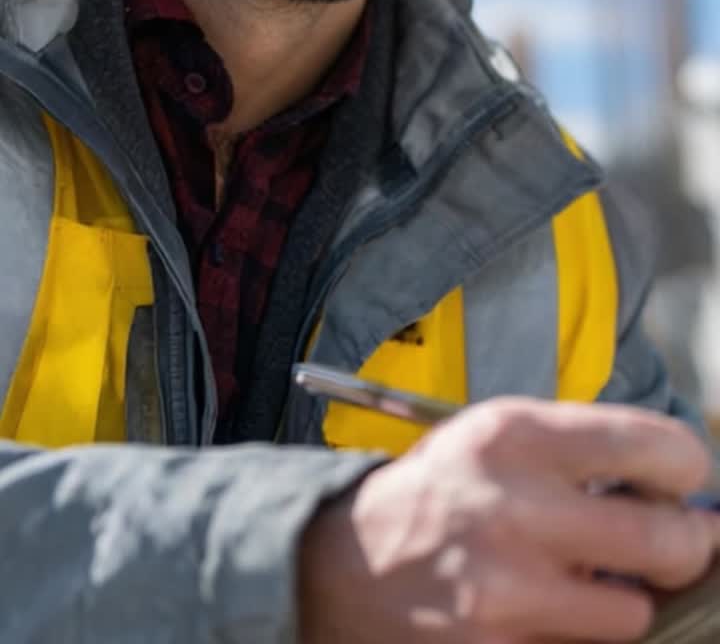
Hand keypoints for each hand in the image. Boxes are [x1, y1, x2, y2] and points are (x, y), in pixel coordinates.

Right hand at [298, 398, 719, 642]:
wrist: (343, 565)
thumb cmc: (437, 491)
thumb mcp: (496, 435)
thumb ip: (580, 447)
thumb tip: (680, 485)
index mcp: (516, 436)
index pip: (657, 448)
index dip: (685, 469)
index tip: (679, 483)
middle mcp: (515, 507)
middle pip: (668, 540)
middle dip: (683, 545)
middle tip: (671, 543)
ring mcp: (506, 590)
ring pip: (634, 613)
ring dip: (623, 601)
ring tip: (587, 580)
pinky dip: (575, 634)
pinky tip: (545, 610)